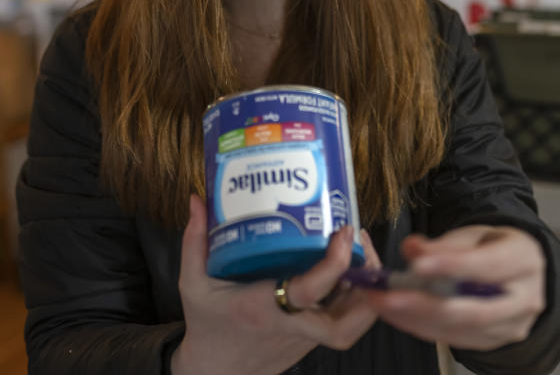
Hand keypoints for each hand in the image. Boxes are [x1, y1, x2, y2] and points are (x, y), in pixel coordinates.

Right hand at [171, 195, 381, 374]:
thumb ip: (195, 241)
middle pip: (346, 324)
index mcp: (263, 309)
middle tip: (362, 245)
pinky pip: (344, 319)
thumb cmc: (206, 325)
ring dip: (367, 289)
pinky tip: (350, 266)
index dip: (333, 263)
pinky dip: (355, 294)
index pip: (307, 292)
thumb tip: (197, 200)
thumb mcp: (192, 284)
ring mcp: (306, 336)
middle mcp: (291, 325)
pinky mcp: (312, 338)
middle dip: (366, 286)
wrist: (216, 371)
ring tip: (362, 249)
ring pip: (353, 323)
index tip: (342, 232)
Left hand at [365, 226, 545, 350]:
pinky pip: (452, 339)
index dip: (452, 266)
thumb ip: (444, 244)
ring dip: (415, 318)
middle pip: (473, 310)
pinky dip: (420, 326)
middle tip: (387, 296)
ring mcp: (510, 326)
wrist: (517, 274)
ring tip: (382, 303)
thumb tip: (412, 248)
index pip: (488, 266)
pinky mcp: (491, 341)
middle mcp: (524, 299)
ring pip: (460, 329)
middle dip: (425, 304)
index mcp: (524, 260)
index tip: (417, 265)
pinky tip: (395, 314)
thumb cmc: (493, 248)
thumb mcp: (474, 234)